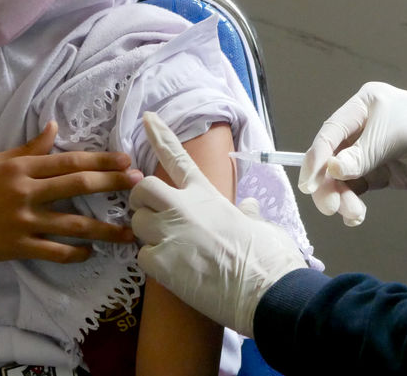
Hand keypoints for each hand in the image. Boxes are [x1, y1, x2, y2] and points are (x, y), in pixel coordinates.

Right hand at [0, 121, 142, 290]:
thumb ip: (28, 148)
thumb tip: (54, 126)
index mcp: (21, 168)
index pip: (69, 161)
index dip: (100, 160)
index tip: (125, 159)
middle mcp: (25, 192)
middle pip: (77, 185)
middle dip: (112, 183)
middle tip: (139, 184)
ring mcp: (23, 221)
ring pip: (73, 223)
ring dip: (105, 228)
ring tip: (128, 231)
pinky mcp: (18, 247)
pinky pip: (54, 251)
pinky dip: (75, 253)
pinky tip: (92, 251)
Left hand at [130, 113, 305, 336]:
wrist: (265, 288)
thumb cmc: (268, 255)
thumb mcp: (258, 224)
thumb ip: (246, 212)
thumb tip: (247, 206)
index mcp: (206, 194)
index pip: (177, 157)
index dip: (160, 135)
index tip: (147, 118)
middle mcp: (183, 207)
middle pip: (142, 189)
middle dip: (141, 199)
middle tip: (153, 213)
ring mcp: (169, 233)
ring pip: (138, 223)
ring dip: (148, 234)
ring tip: (172, 249)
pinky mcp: (160, 262)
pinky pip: (142, 256)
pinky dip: (154, 263)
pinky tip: (175, 271)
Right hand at [298, 82, 406, 225]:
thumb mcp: (398, 134)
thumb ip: (364, 153)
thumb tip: (333, 170)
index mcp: (363, 107)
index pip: (330, 133)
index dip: (317, 157)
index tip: (309, 184)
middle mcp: (361, 128)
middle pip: (330, 158)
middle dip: (328, 183)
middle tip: (332, 206)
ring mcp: (369, 152)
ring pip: (340, 177)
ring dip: (340, 197)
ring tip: (353, 214)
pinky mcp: (379, 173)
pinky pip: (355, 189)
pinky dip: (351, 203)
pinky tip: (356, 215)